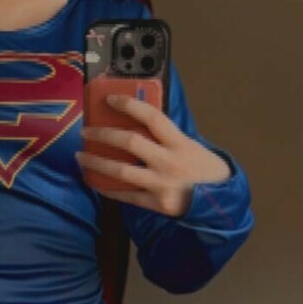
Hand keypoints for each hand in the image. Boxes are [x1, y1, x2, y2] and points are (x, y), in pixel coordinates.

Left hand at [79, 93, 230, 216]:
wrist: (221, 203)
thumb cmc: (205, 170)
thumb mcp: (191, 146)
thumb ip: (167, 137)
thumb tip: (137, 123)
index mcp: (179, 142)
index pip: (151, 117)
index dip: (129, 104)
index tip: (109, 99)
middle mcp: (169, 162)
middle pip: (129, 143)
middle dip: (103, 134)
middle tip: (86, 131)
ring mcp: (161, 184)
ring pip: (120, 171)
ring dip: (96, 162)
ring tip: (81, 156)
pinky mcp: (156, 204)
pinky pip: (125, 195)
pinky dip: (107, 188)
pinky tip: (95, 181)